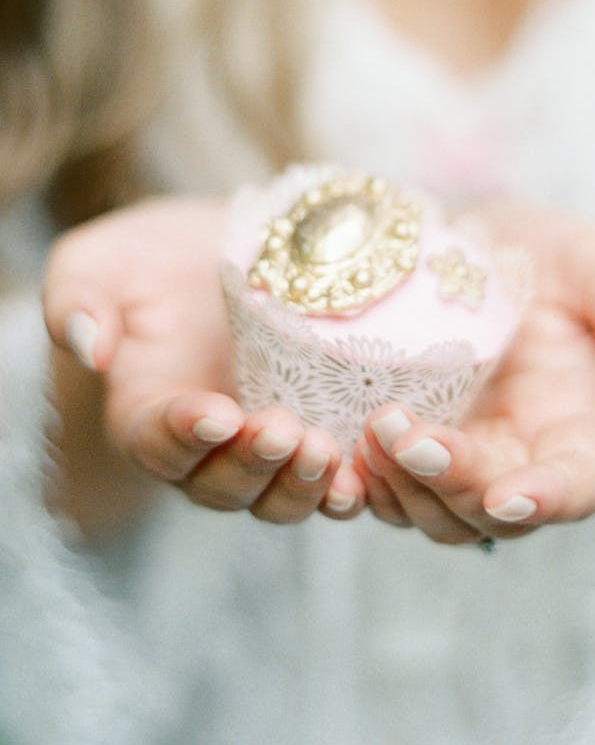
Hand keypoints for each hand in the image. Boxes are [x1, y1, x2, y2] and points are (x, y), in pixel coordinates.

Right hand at [44, 197, 364, 530]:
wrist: (232, 246)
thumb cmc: (157, 256)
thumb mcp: (101, 261)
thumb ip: (77, 299)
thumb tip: (87, 345)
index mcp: (147, 414)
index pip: (158, 444)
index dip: (185, 436)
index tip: (216, 413)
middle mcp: (207, 448)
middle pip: (222, 487)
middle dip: (252, 466)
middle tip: (282, 430)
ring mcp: (266, 449)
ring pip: (278, 498)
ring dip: (302, 487)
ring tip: (325, 451)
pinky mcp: (320, 435)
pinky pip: (331, 483)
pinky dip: (347, 489)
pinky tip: (368, 475)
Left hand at [352, 200, 594, 544]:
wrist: (484, 262)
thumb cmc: (554, 268)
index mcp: (576, 437)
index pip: (571, 488)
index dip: (544, 499)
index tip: (508, 494)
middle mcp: (516, 466)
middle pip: (485, 510)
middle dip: (445, 480)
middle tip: (399, 428)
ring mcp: (456, 466)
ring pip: (427, 513)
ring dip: (395, 487)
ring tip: (364, 433)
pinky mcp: (403, 455)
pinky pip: (380, 491)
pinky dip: (355, 485)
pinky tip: (326, 453)